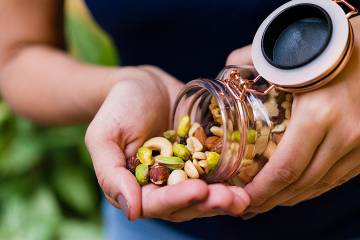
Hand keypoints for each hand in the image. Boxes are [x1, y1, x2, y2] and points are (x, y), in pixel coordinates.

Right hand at [85, 66, 248, 220]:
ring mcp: (186, 172)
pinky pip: (218, 170)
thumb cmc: (118, 108)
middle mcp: (164, 185)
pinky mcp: (202, 156)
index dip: (177, 200)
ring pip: (206, 192)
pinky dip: (233, 176)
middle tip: (232, 199)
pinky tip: (250, 178)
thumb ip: (110, 174)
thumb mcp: (103, 137)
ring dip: (225, 197)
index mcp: (138, 187)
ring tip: (244, 196)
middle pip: (187, 204)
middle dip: (209, 203)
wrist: (143, 85)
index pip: (156, 203)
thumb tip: (131, 211)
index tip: (198, 190)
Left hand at [227, 19, 359, 216]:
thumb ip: (249, 61)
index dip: (261, 191)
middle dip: (272, 199)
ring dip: (292, 197)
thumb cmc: (326, 48)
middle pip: (302, 183)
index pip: (284, 169)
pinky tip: (297, 188)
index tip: (242, 199)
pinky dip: (314, 187)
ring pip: (321, 185)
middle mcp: (345, 135)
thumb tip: (223, 71)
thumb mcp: (287, 57)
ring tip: (268, 201)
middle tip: (248, 205)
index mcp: (318, 115)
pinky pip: (338, 178)